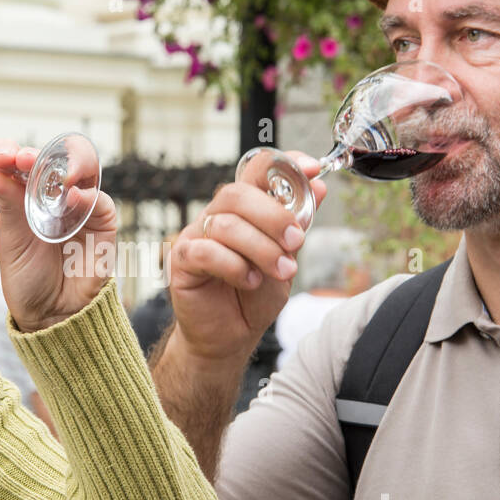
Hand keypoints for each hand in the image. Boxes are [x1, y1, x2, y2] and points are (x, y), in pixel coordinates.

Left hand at [0, 138, 117, 332]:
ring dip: (65, 164)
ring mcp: (80, 207)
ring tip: (44, 170)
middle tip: (20, 158)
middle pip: (53, 159)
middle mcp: (55, 196)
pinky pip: (99, 201)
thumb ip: (6, 203)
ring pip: (81, 170)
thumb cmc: (28, 278)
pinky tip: (70, 198)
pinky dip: (86, 196)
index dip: (11, 151)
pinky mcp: (102, 223)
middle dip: (36, 153)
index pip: (23, 162)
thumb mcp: (10, 239)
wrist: (51, 314)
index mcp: (27, 196)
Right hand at [163, 152, 326, 363]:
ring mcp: (195, 236)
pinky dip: (234, 267)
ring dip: (262, 249)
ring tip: (281, 272)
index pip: (256, 170)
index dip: (283, 164)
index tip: (311, 169)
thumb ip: (297, 223)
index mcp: (242, 209)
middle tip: (296, 242)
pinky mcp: (181, 261)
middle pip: (238, 193)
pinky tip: (249, 281)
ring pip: (226, 224)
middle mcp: (215, 215)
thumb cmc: (253, 296)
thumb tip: (319, 187)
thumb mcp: (286, 256)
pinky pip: (206, 251)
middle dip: (274, 216)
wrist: (230, 336)